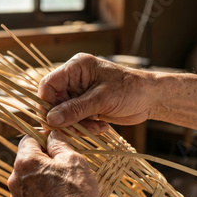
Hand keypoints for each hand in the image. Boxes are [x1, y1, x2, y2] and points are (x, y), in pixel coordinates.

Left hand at [7, 130, 101, 196]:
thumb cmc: (76, 191)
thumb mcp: (73, 159)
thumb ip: (58, 143)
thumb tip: (52, 134)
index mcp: (25, 162)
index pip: (28, 139)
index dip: (43, 139)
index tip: (56, 144)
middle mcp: (14, 180)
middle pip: (26, 161)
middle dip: (42, 160)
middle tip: (62, 166)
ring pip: (26, 181)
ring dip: (39, 179)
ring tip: (60, 187)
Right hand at [38, 53, 156, 131]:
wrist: (151, 98)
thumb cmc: (130, 90)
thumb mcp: (102, 99)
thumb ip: (75, 109)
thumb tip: (50, 120)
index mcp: (76, 68)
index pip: (48, 84)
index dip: (46, 103)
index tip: (51, 120)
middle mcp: (75, 80)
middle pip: (54, 103)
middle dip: (65, 119)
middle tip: (78, 129)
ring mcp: (80, 94)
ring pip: (64, 115)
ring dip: (77, 125)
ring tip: (96, 127)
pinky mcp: (86, 107)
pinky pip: (76, 121)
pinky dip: (86, 127)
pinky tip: (101, 126)